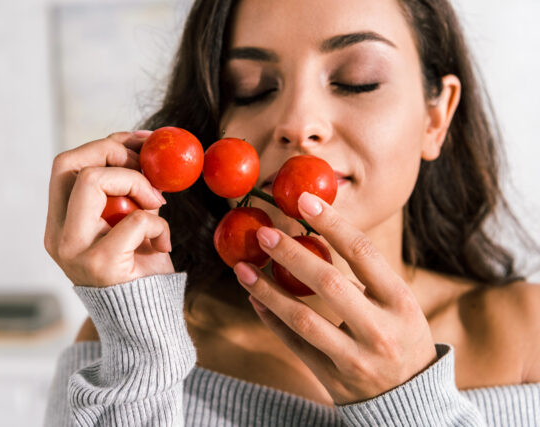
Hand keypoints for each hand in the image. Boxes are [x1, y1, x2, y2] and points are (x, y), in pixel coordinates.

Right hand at [44, 131, 173, 286]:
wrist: (146, 325)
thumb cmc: (140, 272)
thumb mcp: (129, 224)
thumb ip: (126, 193)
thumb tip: (143, 147)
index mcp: (61, 225)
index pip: (65, 166)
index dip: (104, 145)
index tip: (141, 143)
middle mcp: (59, 236)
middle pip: (70, 164)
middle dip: (114, 153)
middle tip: (148, 168)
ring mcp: (74, 251)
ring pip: (92, 181)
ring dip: (136, 184)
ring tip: (157, 206)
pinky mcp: (101, 265)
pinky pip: (134, 219)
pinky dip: (158, 223)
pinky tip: (163, 243)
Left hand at [233, 192, 436, 404]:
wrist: (411, 398)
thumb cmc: (401, 336)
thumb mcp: (399, 304)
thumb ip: (366, 275)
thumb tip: (316, 235)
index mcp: (400, 302)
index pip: (363, 252)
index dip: (331, 223)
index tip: (304, 201)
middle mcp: (379, 330)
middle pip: (328, 282)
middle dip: (291, 254)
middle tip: (263, 234)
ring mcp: (355, 357)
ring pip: (302, 318)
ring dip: (268, 290)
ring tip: (243, 269)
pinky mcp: (332, 378)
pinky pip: (294, 343)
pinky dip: (271, 318)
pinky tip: (254, 298)